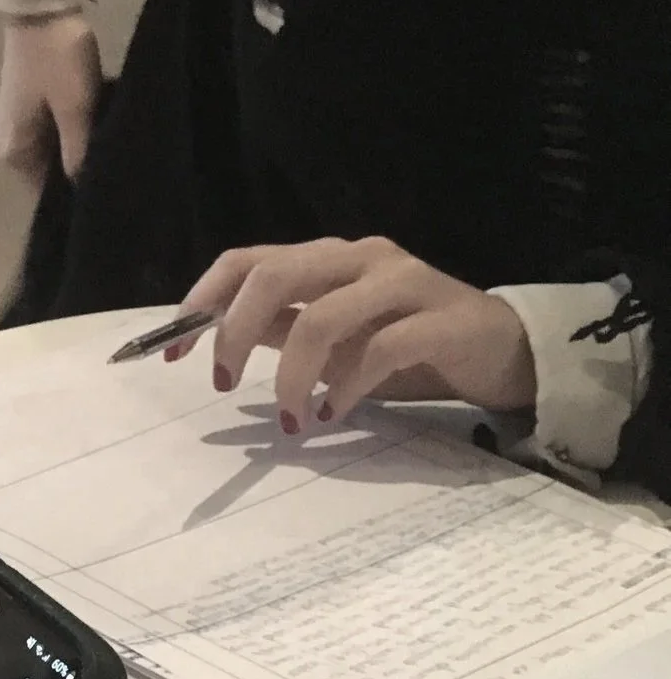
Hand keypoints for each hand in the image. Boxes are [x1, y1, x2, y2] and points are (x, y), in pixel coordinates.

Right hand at [0, 15, 100, 185]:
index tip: (105, 188)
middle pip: (45, 172)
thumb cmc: (57, 60)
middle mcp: (5, 145)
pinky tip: (90, 121)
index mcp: (14, 153)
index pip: (44, 194)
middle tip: (112, 162)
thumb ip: (79, 154)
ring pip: (47, 150)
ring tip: (106, 142)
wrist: (38, 4)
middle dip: (75, 168)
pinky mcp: (20, 104)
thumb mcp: (76, 109)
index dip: (74, 194)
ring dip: (73, 147)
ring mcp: (10, 123)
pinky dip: (65, 131)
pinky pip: (45, 131)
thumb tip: (83, 188)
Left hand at [178, 237, 536, 432]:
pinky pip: (378, 351)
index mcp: (328, 259)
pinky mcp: (441, 320)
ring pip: (321, 316)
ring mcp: (405, 283)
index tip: (173, 353)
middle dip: (234, 332)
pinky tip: (333, 414)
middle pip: (274, 274)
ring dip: (290, 376)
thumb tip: (220, 342)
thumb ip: (283, 331)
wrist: (503, 354)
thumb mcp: (333, 341)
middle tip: (225, 384)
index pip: (246, 260)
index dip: (201, 302)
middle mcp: (362, 258)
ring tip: (291, 419)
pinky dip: (345, 388)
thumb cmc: (410, 348)